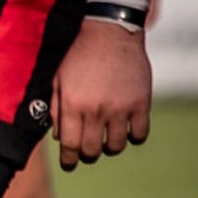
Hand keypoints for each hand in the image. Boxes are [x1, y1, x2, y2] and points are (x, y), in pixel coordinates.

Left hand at [50, 20, 151, 169]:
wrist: (109, 33)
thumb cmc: (77, 56)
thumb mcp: (58, 80)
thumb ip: (56, 109)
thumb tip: (59, 137)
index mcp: (72, 105)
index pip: (70, 145)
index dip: (69, 159)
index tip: (70, 164)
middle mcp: (95, 110)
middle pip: (92, 150)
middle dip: (88, 154)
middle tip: (89, 150)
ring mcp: (120, 108)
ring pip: (117, 146)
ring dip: (111, 147)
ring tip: (108, 139)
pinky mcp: (141, 103)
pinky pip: (140, 134)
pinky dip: (134, 137)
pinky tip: (128, 129)